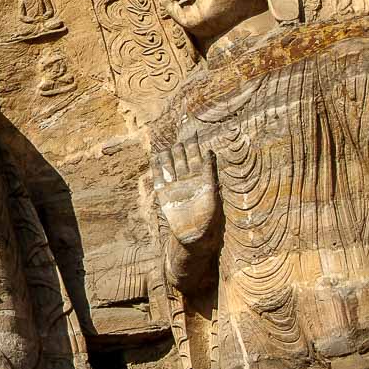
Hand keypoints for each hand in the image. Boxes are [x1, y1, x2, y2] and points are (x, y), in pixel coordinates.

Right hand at [153, 135, 219, 250]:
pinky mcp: (164, 195)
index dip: (195, 143)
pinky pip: (159, 177)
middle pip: (183, 157)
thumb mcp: (213, 196)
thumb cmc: (209, 222)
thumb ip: (209, 175)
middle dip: (182, 145)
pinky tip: (155, 157)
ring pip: (171, 164)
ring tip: (168, 143)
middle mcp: (189, 180)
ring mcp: (176, 186)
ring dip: (169, 154)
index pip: (198, 156)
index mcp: (203, 179)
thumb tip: (209, 153)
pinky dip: (156, 167)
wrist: (194, 239)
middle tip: (181, 132)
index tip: (193, 130)